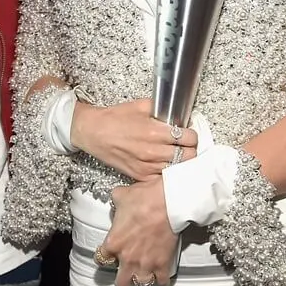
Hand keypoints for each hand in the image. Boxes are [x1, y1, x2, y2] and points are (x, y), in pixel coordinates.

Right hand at [71, 99, 197, 181]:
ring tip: (176, 155)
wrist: (94, 132)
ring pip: (177, 170)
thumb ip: (161, 109)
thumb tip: (178, 114)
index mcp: (155, 131)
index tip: (189, 134)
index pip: (189, 138)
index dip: (192, 135)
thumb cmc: (115, 118)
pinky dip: (167, 173)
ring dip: (180, 163)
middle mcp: (153, 151)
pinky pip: (162, 179)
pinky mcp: (140, 176)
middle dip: (190, 149)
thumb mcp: (140, 105)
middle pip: (188, 156)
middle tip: (185, 145)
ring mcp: (147, 166)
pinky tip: (164, 165)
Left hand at [100, 179, 178, 285]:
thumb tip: (117, 197)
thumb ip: (115, 200)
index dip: (104, 258)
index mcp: (114, 242)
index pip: (101, 259)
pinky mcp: (162, 264)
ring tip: (142, 280)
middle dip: (122, 281)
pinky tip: (161, 276)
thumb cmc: (144, 199)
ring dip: (141, 283)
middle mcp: (127, 258)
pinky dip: (161, 280)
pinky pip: (161, 281)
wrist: (168, 203)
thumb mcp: (121, 195)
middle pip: (120, 283)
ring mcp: (146, 263)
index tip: (108, 256)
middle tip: (124, 277)